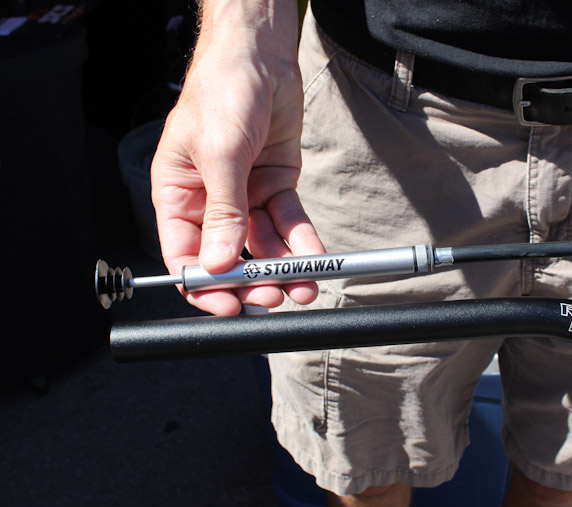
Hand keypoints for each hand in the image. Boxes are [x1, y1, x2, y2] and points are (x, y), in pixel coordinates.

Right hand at [150, 0, 323, 314]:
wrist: (261, 56)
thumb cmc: (223, 92)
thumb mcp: (219, 153)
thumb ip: (222, 212)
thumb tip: (219, 264)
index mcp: (177, 195)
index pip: (185, 255)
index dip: (205, 286)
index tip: (230, 306)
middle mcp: (211, 201)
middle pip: (229, 256)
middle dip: (252, 281)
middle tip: (274, 297)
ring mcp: (246, 195)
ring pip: (264, 244)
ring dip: (284, 268)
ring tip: (304, 286)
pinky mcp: (277, 185)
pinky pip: (290, 221)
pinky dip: (302, 241)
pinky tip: (315, 258)